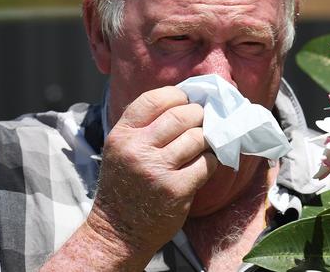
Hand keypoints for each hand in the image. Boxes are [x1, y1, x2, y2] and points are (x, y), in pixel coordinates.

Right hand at [85, 86, 217, 265]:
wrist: (118, 232)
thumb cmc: (126, 186)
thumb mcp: (122, 150)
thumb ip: (146, 126)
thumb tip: (186, 101)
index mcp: (122, 135)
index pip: (155, 99)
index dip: (178, 96)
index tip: (188, 101)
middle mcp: (137, 149)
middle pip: (182, 115)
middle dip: (199, 116)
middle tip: (203, 122)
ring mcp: (157, 170)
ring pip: (198, 138)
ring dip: (207, 140)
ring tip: (202, 146)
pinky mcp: (176, 189)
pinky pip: (206, 163)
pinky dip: (210, 161)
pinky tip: (203, 165)